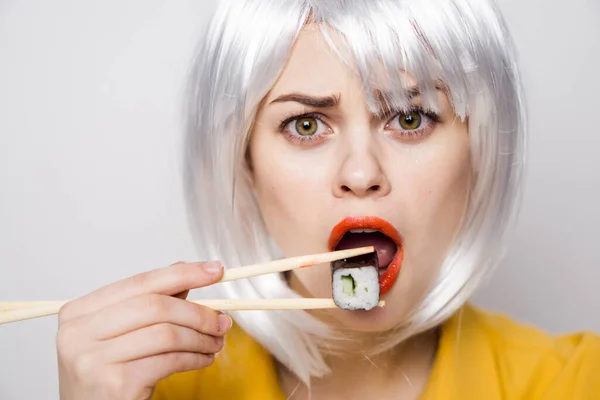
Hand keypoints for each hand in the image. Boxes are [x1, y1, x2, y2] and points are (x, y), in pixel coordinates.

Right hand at [56, 261, 230, 399]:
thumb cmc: (105, 373)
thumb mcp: (120, 333)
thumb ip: (150, 301)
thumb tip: (186, 270)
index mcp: (79, 312)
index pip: (140, 282)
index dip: (183, 274)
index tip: (215, 270)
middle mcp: (79, 333)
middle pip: (156, 306)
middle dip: (198, 312)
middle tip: (222, 320)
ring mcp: (94, 359)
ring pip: (167, 334)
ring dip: (201, 337)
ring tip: (215, 342)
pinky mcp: (116, 384)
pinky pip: (169, 361)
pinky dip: (195, 358)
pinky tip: (203, 359)